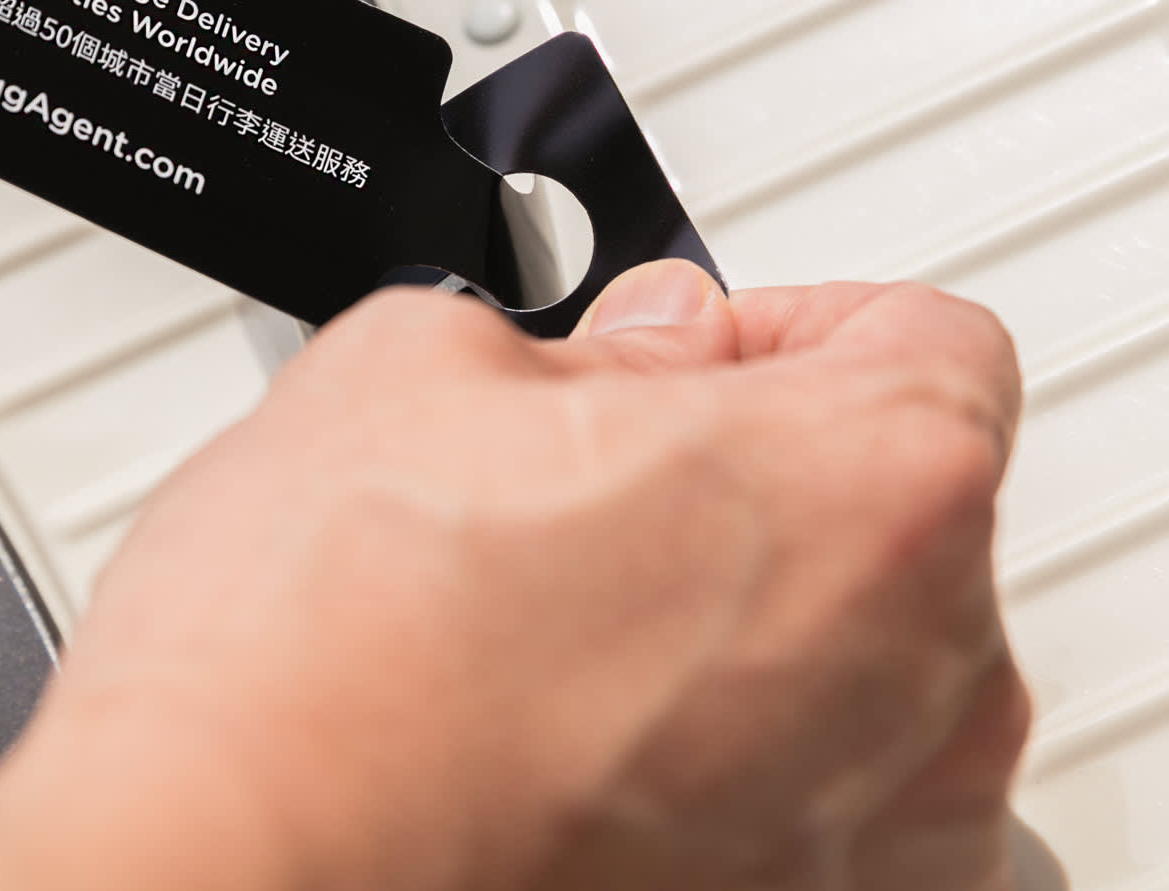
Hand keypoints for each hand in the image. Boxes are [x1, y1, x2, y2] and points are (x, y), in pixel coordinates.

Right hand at [0, 264, 1029, 890]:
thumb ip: (594, 343)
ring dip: (758, 650)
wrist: (232, 871)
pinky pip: (826, 833)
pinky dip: (740, 795)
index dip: (786, 332)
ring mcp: (887, 847)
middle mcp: (935, 685)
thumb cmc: (321, 663)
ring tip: (566, 648)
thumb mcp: (422, 368)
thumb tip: (647, 353)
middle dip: (760, 489)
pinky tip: (588, 767)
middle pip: (904, 523)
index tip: (689, 363)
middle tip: (593, 497)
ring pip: (871, 690)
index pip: (932, 343)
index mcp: (880, 489)